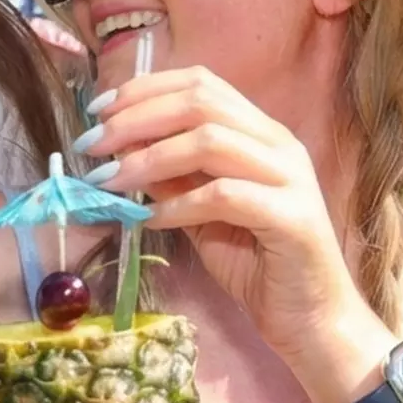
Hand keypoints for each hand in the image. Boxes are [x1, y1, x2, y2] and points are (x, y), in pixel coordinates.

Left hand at [84, 67, 368, 360]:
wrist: (311, 319)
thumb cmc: (256, 263)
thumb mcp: (198, 212)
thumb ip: (169, 178)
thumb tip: (117, 150)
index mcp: (259, 132)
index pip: (201, 83)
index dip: (144, 90)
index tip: (97, 111)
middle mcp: (279, 143)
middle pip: (201, 103)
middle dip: (136, 118)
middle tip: (91, 145)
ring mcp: (290, 177)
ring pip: (210, 142)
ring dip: (148, 159)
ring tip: (107, 182)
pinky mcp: (291, 217)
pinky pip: (224, 196)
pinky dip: (178, 204)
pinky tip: (149, 219)